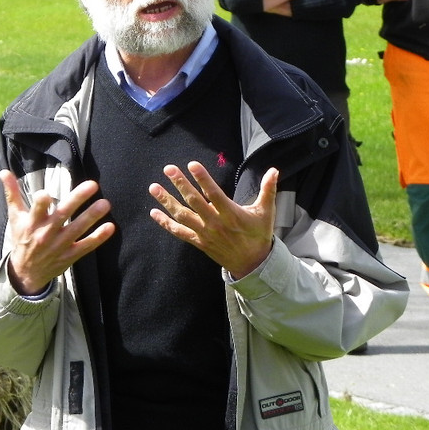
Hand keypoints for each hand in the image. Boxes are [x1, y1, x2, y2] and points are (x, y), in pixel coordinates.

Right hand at [2, 169, 114, 295]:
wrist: (26, 273)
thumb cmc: (22, 238)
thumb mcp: (15, 217)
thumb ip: (12, 193)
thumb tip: (4, 172)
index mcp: (31, 223)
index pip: (35, 211)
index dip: (40, 204)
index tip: (44, 194)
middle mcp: (46, 234)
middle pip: (62, 215)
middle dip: (77, 200)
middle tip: (93, 184)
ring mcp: (59, 246)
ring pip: (77, 230)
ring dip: (92, 217)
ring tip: (105, 203)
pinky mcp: (70, 256)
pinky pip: (86, 246)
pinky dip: (98, 238)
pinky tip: (110, 227)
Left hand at [148, 162, 277, 278]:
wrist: (254, 264)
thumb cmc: (259, 235)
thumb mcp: (266, 212)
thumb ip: (268, 190)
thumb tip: (274, 170)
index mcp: (232, 214)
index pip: (215, 194)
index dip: (203, 180)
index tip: (192, 165)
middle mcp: (215, 223)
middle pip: (194, 201)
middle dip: (180, 184)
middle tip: (168, 168)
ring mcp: (205, 233)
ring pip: (182, 215)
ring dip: (167, 201)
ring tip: (154, 187)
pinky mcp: (198, 242)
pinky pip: (179, 232)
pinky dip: (165, 223)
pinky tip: (154, 212)